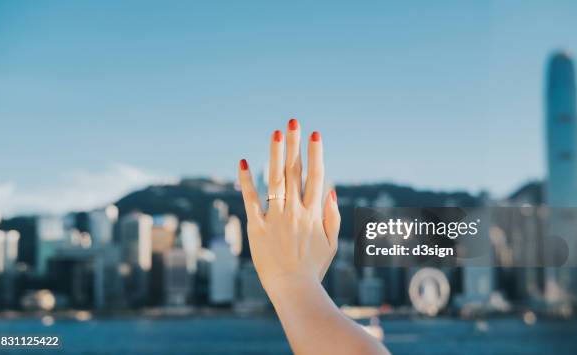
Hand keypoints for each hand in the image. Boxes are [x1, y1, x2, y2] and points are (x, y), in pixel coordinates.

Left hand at [238, 118, 340, 293]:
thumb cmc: (313, 268)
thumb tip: (329, 189)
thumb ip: (331, 216)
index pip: (315, 176)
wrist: (293, 289)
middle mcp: (295, 211)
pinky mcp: (258, 228)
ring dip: (276, 155)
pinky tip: (244, 162)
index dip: (316, 154)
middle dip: (295, 145)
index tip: (315, 134)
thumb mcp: (330, 243)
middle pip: (295, 172)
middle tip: (293, 122)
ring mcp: (276, 218)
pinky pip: (252, 201)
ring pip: (276, 181)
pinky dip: (247, 182)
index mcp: (313, 213)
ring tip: (275, 133)